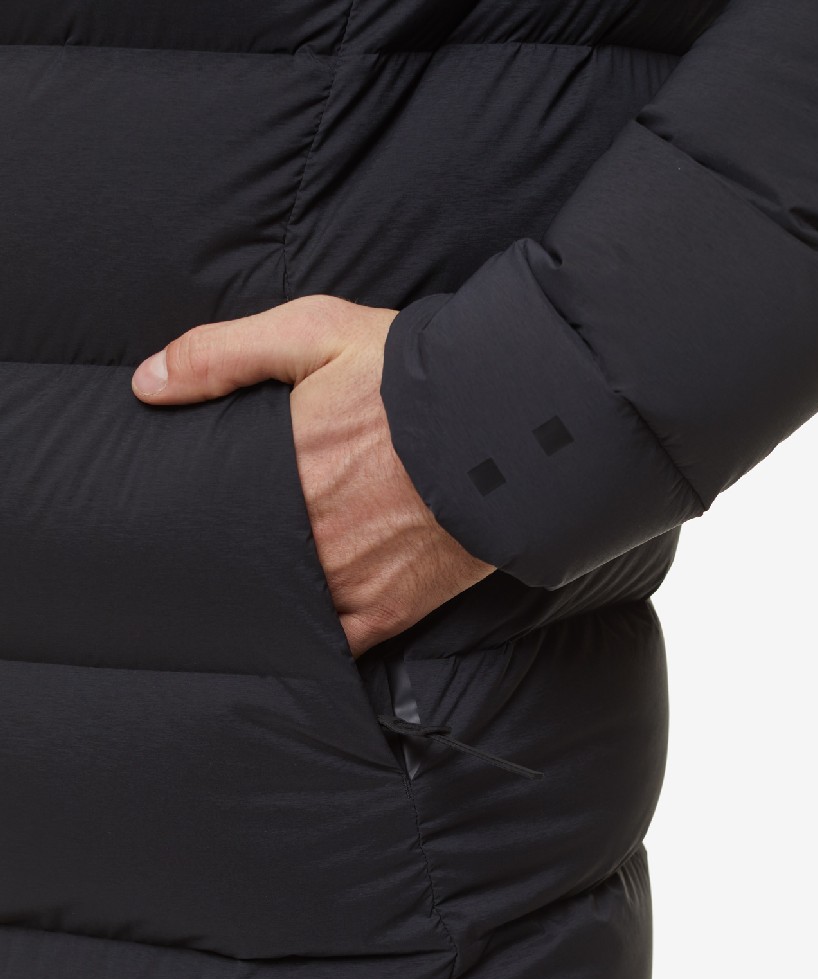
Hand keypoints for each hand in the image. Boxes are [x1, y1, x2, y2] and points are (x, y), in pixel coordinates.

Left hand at [131, 295, 494, 656]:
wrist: (511, 421)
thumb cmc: (413, 375)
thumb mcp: (315, 333)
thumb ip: (222, 355)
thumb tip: (144, 386)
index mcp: (281, 474)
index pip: (214, 515)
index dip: (198, 520)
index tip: (186, 518)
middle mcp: (308, 538)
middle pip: (247, 564)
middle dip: (232, 560)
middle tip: (223, 553)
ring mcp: (348, 581)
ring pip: (284, 607)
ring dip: (270, 599)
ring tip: (256, 592)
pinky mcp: (392, 610)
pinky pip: (337, 645)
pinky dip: (317, 640)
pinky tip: (302, 630)